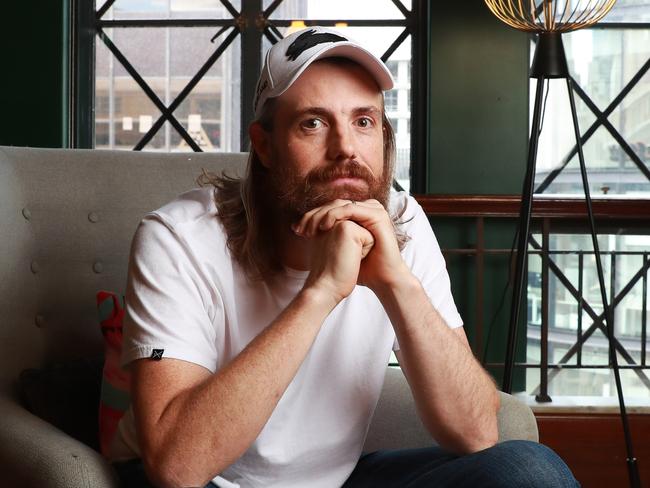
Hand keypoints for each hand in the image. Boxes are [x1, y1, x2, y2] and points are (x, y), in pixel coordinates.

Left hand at [295, 199, 409, 292]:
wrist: (382, 279)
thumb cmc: (362, 268)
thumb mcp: (338, 249)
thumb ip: (324, 237)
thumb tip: (297, 230)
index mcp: (358, 213)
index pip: (330, 207)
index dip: (311, 217)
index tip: (296, 230)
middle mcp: (366, 208)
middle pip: (333, 204)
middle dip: (313, 215)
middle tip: (299, 229)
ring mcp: (373, 210)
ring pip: (340, 204)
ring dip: (321, 214)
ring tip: (309, 229)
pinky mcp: (377, 215)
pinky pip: (350, 209)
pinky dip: (335, 215)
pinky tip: (323, 227)